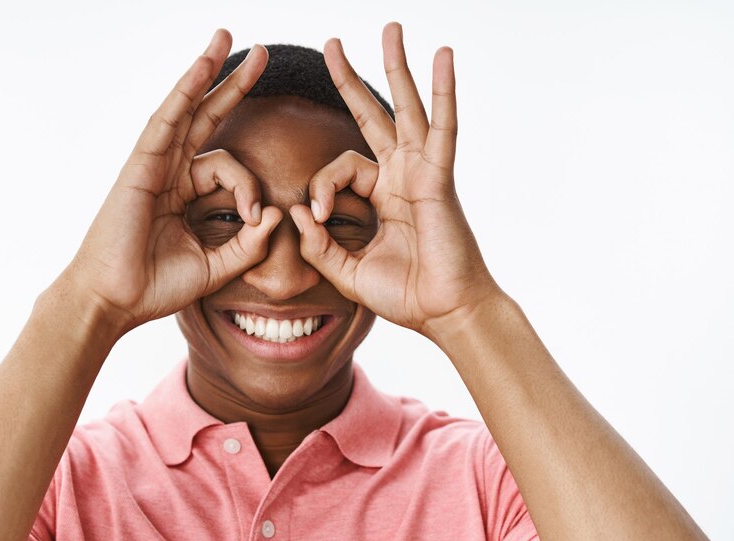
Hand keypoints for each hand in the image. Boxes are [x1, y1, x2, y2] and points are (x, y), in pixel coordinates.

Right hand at [56, 30, 281, 333]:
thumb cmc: (156, 286)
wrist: (116, 301)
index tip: (256, 218)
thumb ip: (248, 244)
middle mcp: (170, 173)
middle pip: (207, 118)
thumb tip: (276, 214)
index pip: (228, 170)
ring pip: (185, 109)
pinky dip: (184, 92)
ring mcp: (154, 165)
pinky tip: (201, 65)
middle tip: (263, 55)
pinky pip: (166, 122)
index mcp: (184, 194)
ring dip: (206, 71)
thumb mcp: (217, 266)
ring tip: (226, 38)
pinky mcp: (140, 165)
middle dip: (234, 86)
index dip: (250, 187)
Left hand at [289, 22, 501, 340]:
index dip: (319, 188)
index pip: (339, 169)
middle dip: (352, 80)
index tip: (314, 218)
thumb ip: (319, 245)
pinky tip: (442, 57)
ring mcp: (422, 174)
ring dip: (396, 68)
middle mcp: (402, 177)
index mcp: (381, 196)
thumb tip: (293, 212)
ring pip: (407, 110)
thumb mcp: (348, 271)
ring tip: (390, 29)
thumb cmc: (406, 295)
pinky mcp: (439, 179)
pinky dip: (443, 92)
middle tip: (332, 43)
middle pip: (373, 116)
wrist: (445, 313)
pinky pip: (442, 129)